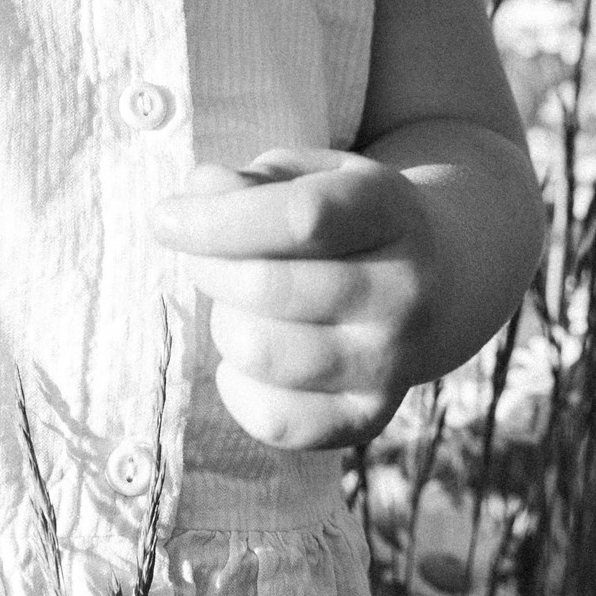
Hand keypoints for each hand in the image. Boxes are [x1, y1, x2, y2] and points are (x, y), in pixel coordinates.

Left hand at [150, 149, 439, 453]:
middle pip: (268, 288)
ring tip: (239, 306)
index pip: (299, 219)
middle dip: (208, 268)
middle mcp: (405, 290)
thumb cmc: (341, 218)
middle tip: (202, 258)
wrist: (432, 281)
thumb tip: (199, 195)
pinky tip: (247, 358)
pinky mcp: (369, 419)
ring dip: (224, 323)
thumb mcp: (308, 175)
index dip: (216, 220)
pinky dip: (237, 388)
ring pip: (260, 351)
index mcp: (392, 211)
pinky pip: (273, 420)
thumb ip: (250, 180)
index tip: (164, 218)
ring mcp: (393, 361)